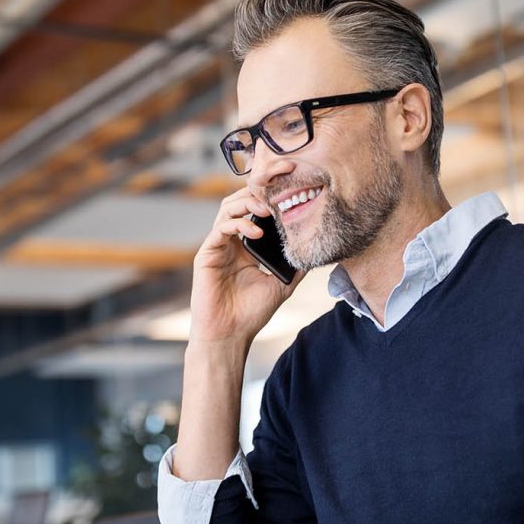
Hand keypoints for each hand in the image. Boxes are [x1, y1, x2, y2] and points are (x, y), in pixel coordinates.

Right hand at [189, 187, 305, 345]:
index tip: (290, 188)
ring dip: (248, 203)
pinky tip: (257, 233)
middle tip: (279, 188)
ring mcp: (218, 246)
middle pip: (240, 201)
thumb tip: (316, 249)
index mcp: (246, 245)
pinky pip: (220, 229)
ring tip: (268, 209)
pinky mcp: (207, 254)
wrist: (230, 335)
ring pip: (228, 208)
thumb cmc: (251, 313)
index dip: (270, 196)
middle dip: (259, 190)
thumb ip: (295, 265)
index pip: (255, 210)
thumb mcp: (282, 284)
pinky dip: (238, 224)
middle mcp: (231, 241)